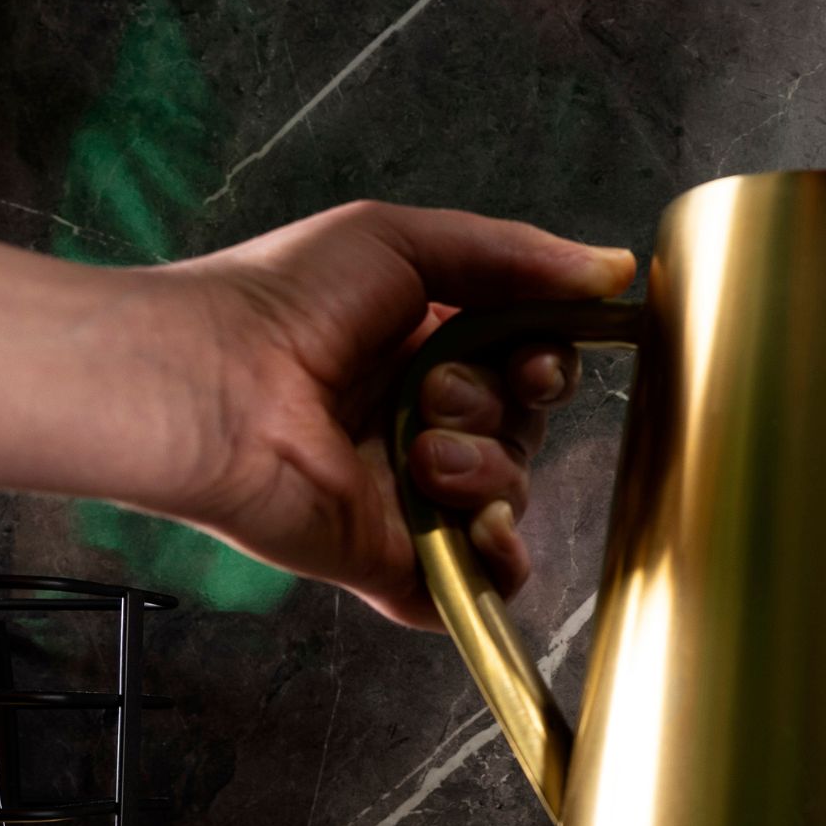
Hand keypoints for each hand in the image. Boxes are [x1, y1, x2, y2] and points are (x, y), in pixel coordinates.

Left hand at [161, 202, 633, 627]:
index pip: (528, 367)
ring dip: (485, 470)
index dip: (546, 366)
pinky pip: (485, 583)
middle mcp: (422, 425)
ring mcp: (410, 500)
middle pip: (525, 431)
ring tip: (419, 455)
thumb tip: (616, 270)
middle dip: (498, 408)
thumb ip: (514, 256)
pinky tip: (473, 525)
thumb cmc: (282, 301)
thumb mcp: (400, 242)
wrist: (209, 386)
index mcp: (427, 350)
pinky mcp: (396, 563)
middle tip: (431, 394)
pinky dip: (499, 560)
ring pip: (511, 497)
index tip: (533, 361)